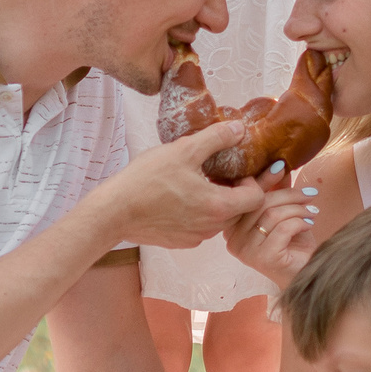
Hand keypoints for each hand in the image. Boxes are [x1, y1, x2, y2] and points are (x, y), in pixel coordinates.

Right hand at [102, 120, 266, 249]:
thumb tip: (239, 129)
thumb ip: (216, 138)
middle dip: (235, 191)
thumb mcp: (184, 150)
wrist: (114, 211)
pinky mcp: (181, 242)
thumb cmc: (147, 180)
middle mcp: (212, 227)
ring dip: (216, 202)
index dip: (253, 181)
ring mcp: (196, 237)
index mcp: (219, 206)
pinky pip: (201, 227)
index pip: (257, 197)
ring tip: (196, 182)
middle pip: (240, 210)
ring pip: (220, 219)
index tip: (236, 170)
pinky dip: (199, 213)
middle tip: (217, 172)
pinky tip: (179, 197)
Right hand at [225, 177, 322, 286]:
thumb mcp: (284, 212)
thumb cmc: (293, 245)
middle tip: (310, 194)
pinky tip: (309, 225)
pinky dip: (300, 222)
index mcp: (232, 226)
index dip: (263, 178)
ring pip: (272, 214)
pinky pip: (282, 228)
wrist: (306, 274)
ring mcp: (245, 250)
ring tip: (312, 211)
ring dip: (298, 209)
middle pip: (259, 202)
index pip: (244, 195)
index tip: (281, 166)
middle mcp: (232, 239)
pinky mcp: (263, 258)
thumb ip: (277, 190)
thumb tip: (279, 162)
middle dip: (289, 194)